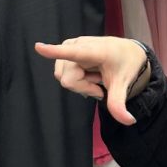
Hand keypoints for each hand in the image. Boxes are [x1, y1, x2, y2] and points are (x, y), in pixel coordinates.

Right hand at [34, 37, 148, 124]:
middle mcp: (79, 44)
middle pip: (67, 79)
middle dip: (83, 88)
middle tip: (99, 85)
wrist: (127, 52)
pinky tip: (88, 75)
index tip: (38, 47)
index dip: (54, 51)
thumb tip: (129, 121)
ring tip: (95, 77)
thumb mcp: (124, 85)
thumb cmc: (125, 64)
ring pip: (62, 77)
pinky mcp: (67, 48)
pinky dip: (75, 79)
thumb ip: (119, 104)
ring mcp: (71, 45)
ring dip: (79, 83)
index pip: (72, 53)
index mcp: (96, 51)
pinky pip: (62, 72)